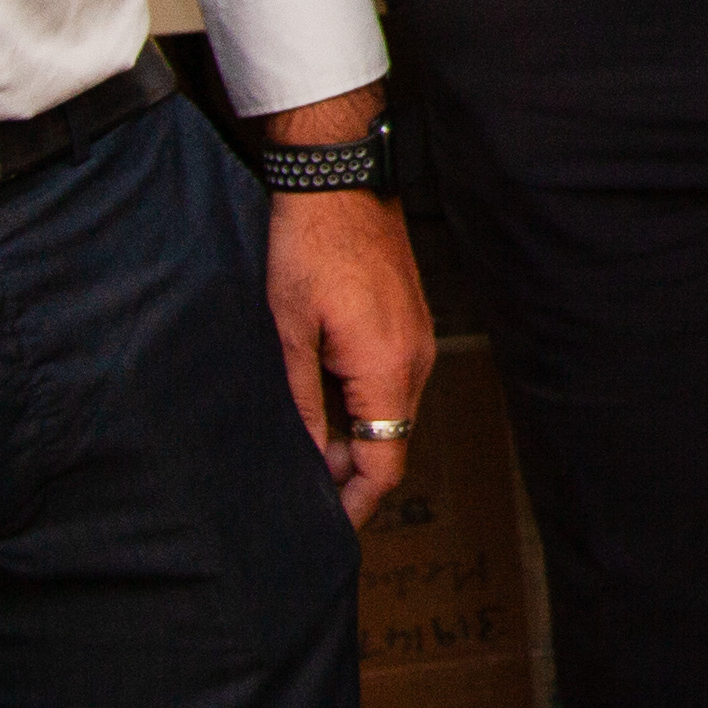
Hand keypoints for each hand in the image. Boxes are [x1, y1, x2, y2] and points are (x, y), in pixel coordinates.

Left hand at [267, 183, 437, 529]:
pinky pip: (392, 382)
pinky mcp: (410, 322)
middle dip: (349, 470)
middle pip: (391, 443)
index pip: (386, 463)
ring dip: (354, 434)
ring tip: (304, 434)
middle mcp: (417, 360)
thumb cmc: (309, 246)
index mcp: (389, 370)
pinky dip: (363, 402)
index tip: (325, 526)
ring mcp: (419, 339)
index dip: (356, 503)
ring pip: (391, 413)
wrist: (338, 181)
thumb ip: (302, 403)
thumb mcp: (289, 331)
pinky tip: (323, 390)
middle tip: (297, 478)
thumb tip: (309, 460)